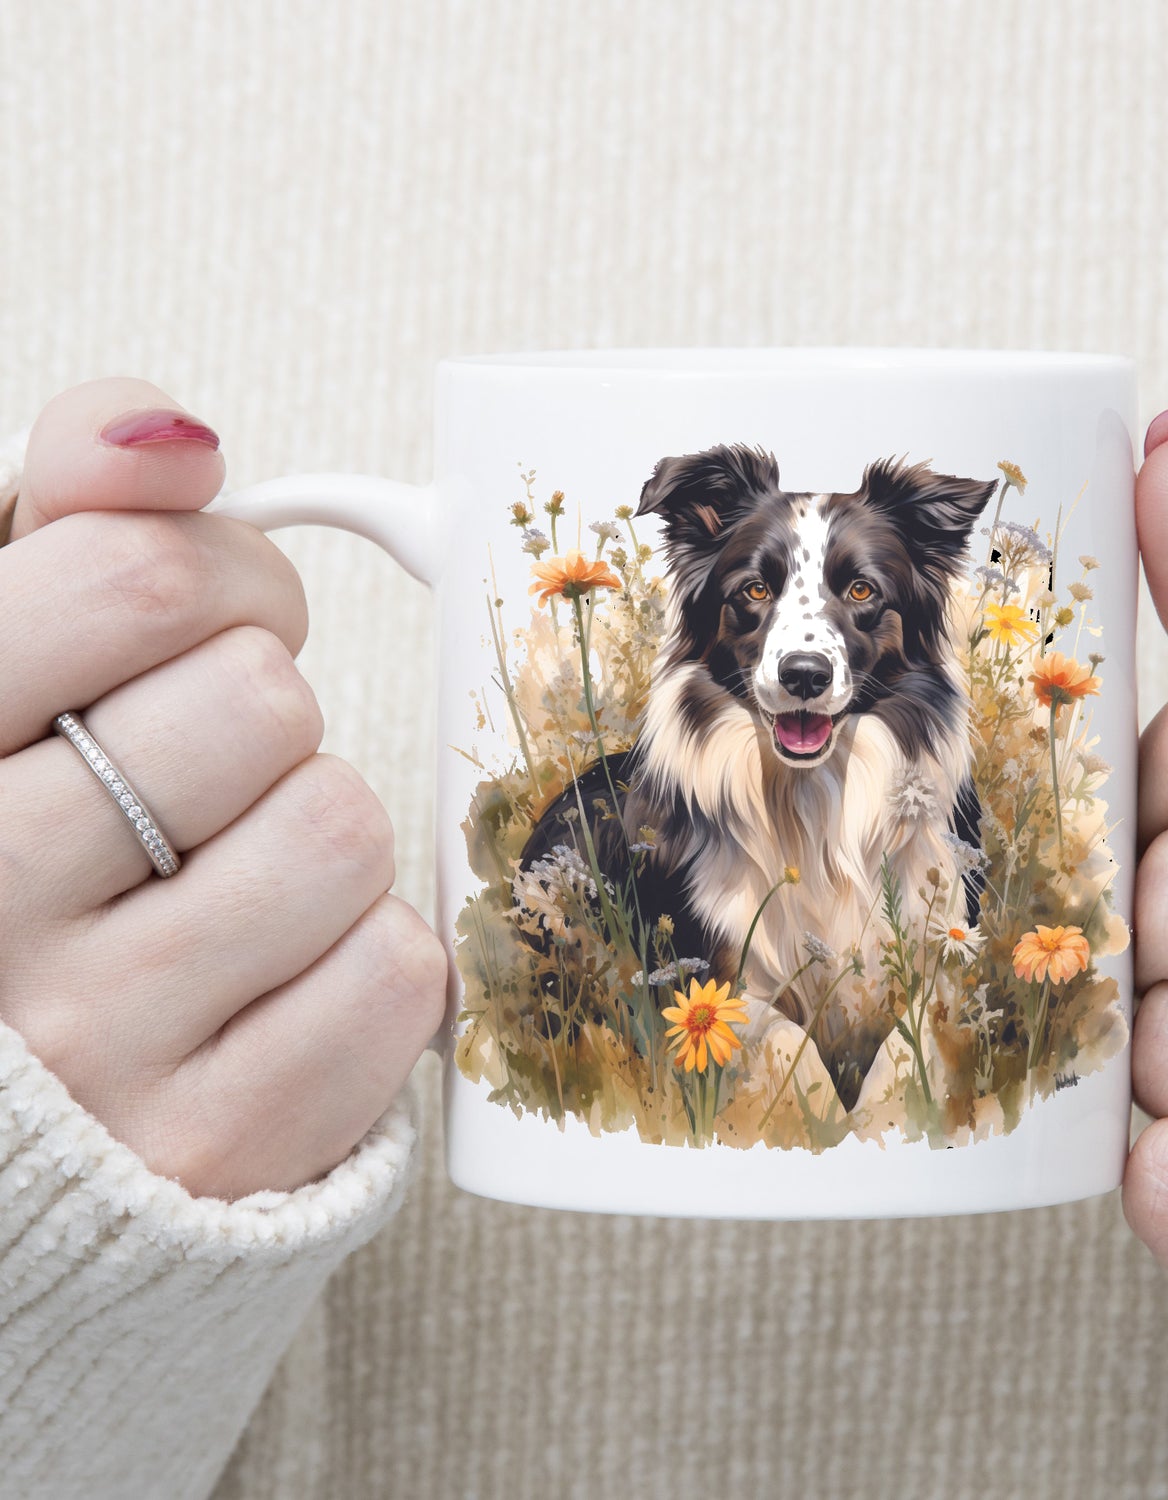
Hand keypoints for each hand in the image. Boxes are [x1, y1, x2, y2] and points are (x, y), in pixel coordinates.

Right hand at [0, 379, 444, 1198]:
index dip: (222, 578)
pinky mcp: (218, 1146)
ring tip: (229, 880)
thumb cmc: (28, 846)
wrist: (30, 1113)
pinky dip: (365, 958)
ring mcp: (96, 1048)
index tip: (207, 622)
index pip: (136, 581)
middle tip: (210, 770)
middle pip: (260, 701)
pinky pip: (397, 972)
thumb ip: (69, 521)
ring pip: (340, 828)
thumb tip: (173, 434)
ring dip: (315, 834)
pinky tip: (273, 979)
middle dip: (263, 713)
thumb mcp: (2, 663)